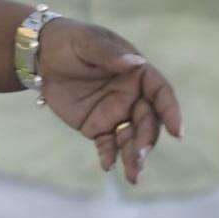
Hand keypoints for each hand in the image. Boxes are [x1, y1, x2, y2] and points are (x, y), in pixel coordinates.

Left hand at [35, 20, 182, 185]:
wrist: (40, 56)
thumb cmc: (69, 42)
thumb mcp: (88, 42)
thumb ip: (110, 54)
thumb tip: (136, 63)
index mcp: (138, 74)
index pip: (161, 94)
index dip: (171, 112)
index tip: (178, 132)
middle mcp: (133, 97)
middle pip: (148, 122)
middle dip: (147, 140)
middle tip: (141, 155)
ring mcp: (116, 114)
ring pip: (131, 138)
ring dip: (134, 156)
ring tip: (133, 176)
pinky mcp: (97, 127)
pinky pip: (107, 145)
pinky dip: (109, 156)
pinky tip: (108, 166)